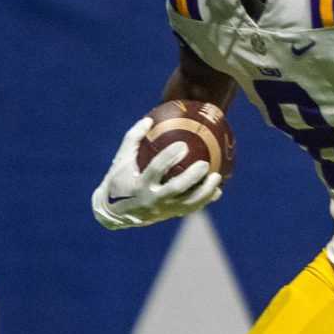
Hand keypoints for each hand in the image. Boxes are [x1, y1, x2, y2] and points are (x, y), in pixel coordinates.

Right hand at [90, 117, 222, 229]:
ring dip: (204, 191)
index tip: (182, 145)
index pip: (155, 170)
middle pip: (175, 189)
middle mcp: (152, 199)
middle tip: (204, 163)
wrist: (116, 213)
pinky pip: (191, 208)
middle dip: (191, 177)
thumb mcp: (121, 159)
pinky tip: (218, 190)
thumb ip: (134, 138)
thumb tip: (149, 119)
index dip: (168, 158)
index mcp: (139, 185)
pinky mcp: (170, 215)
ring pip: (187, 203)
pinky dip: (205, 199)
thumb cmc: (120, 179)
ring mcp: (162, 210)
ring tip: (217, 176)